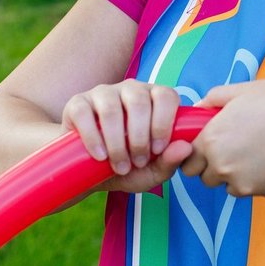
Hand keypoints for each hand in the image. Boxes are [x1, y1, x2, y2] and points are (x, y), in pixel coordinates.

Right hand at [62, 81, 191, 193]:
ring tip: (119, 166)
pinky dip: (92, 137)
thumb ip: (170, 161)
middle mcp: (130, 90)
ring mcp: (103, 93)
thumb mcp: (151, 172)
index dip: (163, 123)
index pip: (166, 95)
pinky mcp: (78, 103)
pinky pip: (84, 112)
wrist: (89, 175)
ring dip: (117, 142)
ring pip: (111, 108)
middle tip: (137, 162)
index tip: (157, 150)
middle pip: (139, 101)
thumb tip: (185, 147)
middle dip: (139, 137)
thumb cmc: (127, 168)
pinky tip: (99, 156)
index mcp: (154, 99)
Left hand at [181, 80, 264, 196]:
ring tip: (259, 151)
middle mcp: (222, 166)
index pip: (188, 159)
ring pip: (228, 185)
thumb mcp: (244, 90)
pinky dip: (257, 180)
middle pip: (203, 177)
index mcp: (212, 139)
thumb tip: (198, 108)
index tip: (212, 143)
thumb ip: (213, 99)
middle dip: (213, 165)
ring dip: (235, 174)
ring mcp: (244, 183)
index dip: (198, 151)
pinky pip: (251, 190)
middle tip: (236, 146)